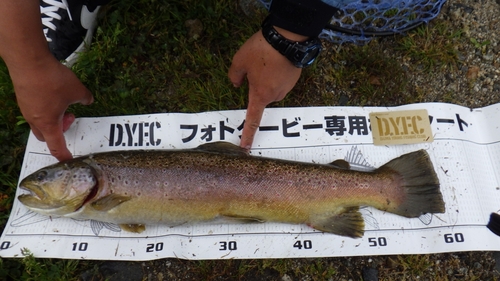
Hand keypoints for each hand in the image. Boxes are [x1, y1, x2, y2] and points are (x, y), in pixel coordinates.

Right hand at [10, 55, 92, 160]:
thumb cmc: (52, 79)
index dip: (64, 156)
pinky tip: (54, 93)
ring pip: (40, 122)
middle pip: (46, 136)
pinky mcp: (23, 97)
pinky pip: (35, 110)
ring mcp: (26, 108)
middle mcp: (34, 119)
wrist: (29, 60)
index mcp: (48, 124)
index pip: (56, 147)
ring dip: (53, 118)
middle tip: (70, 117)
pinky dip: (46, 108)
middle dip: (60, 132)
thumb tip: (88, 100)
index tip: (69, 161)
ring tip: (64, 103)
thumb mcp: (77, 90)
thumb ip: (85, 98)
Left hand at [229, 28, 305, 149]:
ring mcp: (287, 88)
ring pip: (272, 87)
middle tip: (254, 64)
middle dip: (257, 85)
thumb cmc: (261, 50)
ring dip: (267, 77)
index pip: (252, 119)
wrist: (288, 38)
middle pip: (262, 96)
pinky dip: (277, 72)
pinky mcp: (295, 79)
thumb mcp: (239, 61)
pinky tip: (276, 58)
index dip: (248, 134)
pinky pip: (281, 80)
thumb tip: (236, 83)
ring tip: (266, 58)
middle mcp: (275, 95)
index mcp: (260, 95)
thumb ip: (234, 76)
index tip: (245, 147)